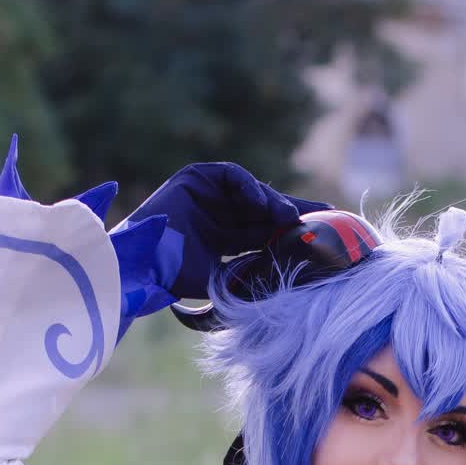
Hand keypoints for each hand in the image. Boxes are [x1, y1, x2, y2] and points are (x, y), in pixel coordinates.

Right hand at [127, 162, 327, 298]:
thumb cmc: (175, 278)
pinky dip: (249, 186)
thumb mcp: (223, 279)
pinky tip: (260, 203)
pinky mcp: (195, 177)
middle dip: (291, 212)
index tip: (320, 234)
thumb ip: (250, 273)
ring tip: (287, 216)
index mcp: (223, 241)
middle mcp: (217, 216)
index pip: (264, 233)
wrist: (142, 262)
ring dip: (272, 201)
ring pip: (251, 194)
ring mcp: (206, 196)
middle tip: (323, 213)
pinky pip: (231, 176)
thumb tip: (289, 288)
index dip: (290, 232)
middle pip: (263, 211)